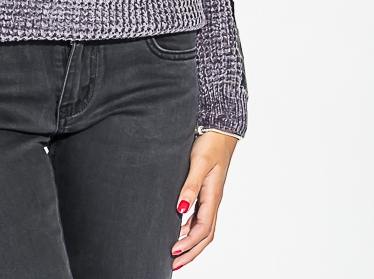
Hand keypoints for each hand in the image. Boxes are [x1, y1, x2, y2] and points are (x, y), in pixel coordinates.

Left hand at [171, 132, 237, 269]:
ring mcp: (211, 196)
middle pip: (205, 235)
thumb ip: (190, 185)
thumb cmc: (210, 143)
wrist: (219, 130)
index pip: (203, 229)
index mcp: (213, 196)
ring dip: (191, 243)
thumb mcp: (199, 163)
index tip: (174, 252)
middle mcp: (213, 200)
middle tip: (174, 264)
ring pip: (204, 228)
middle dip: (191, 252)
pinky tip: (180, 229)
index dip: (189, 243)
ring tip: (176, 253)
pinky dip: (191, 229)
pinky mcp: (206, 191)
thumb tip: (181, 209)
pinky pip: (201, 217)